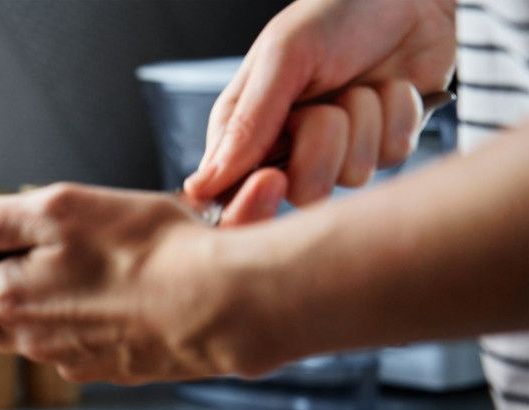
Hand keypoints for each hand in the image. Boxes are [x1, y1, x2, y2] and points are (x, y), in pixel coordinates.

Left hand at [0, 183, 283, 383]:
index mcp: (4, 306)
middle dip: (0, 286)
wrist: (223, 305)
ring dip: (52, 299)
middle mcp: (33, 345)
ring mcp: (75, 363)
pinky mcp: (116, 368)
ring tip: (94, 261)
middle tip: (43, 246)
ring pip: (38, 332)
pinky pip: (84, 342)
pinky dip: (94, 316)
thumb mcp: (52, 211)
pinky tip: (127, 289)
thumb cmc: (143, 252)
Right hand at [185, 0, 454, 210]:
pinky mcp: (382, 148)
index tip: (273, 177)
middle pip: (299, 193)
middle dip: (320, 146)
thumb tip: (202, 187)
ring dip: (363, 121)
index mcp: (244, 132)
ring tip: (358, 86)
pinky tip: (388, 88)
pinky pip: (391, 158)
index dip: (249, 203)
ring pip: (349, 178)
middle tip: (324, 110)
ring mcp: (337, 152)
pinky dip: (395, 116)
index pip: (231, 197)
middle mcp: (287, 149)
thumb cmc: (336, 13)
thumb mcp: (282, 57)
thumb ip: (246, 124)